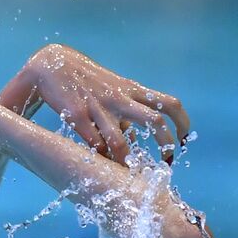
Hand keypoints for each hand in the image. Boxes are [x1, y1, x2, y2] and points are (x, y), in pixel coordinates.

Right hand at [26, 43, 189, 162]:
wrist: (53, 64)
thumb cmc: (87, 81)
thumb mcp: (113, 91)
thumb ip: (125, 114)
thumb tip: (135, 140)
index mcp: (132, 90)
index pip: (169, 104)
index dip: (183, 123)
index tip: (183, 140)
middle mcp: (120, 98)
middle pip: (155, 121)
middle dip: (166, 144)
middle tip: (167, 161)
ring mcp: (99, 108)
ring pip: (119, 141)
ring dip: (127, 161)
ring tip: (129, 173)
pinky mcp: (77, 116)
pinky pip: (92, 144)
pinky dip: (99, 158)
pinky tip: (101, 164)